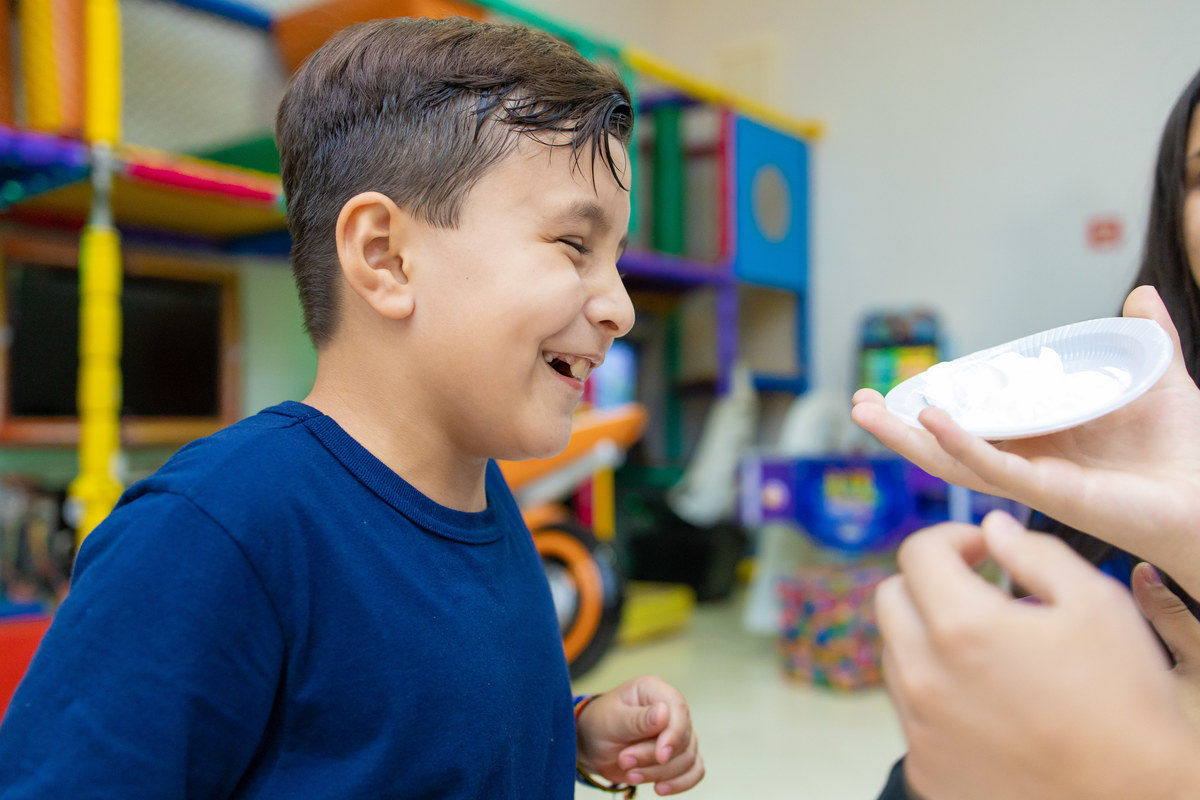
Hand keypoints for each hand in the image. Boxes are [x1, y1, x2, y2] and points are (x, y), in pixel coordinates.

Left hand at [575, 676, 703, 794]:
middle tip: (624, 761)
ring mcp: (678, 732)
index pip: (678, 708)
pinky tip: (659, 788)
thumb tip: (663, 713)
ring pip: (687, 758)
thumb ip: (636, 719)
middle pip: (683, 738)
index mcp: (653, 690)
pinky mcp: (679, 754)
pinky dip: (680, 783)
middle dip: (653, 758)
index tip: (660, 756)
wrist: (594, 746)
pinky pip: (694, 770)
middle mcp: (670, 709)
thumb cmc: (600, 725)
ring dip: (659, 773)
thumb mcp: (611, 720)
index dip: (674, 734)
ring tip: (630, 774)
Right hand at [851, 285, 1199, 598]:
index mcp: (1044, 441)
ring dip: (907, 438)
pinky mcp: (1051, 493)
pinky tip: (931, 421)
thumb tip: (1139, 295)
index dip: (933, 407)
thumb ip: (1146, 340)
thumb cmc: (1189, 451)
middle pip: (948, 448)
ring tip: (866, 412)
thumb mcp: (1158, 381)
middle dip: (899, 429)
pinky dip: (960, 445)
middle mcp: (1030, 463)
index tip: (899, 387)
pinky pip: (994, 468)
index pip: (975, 425)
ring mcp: (1035, 480)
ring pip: (955, 462)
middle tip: (858, 403)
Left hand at [878, 511, 1199, 799]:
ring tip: (989, 652)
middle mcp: (925, 676)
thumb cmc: (1124, 705)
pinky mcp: (923, 766)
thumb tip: (993, 528)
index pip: (917, 552)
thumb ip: (1035, 552)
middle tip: (979, 593)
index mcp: (963, 626)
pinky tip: (986, 701)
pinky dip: (936, 694)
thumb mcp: (1098, 605)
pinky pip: (909, 710)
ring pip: (896, 654)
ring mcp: (919, 726)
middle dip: (930, 583)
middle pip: (891, 598)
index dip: (952, 538)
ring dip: (929, 638)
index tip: (982, 551)